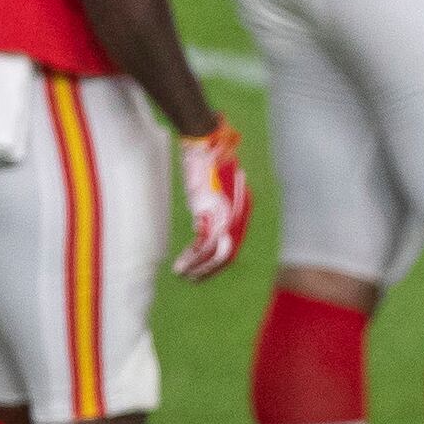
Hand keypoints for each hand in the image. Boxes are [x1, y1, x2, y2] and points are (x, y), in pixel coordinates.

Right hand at [176, 123, 253, 281]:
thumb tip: (205, 223)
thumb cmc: (213, 160)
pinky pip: (201, 244)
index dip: (219, 262)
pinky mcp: (207, 212)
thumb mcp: (223, 184)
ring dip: (198, 268)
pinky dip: (190, 258)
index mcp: (243, 211)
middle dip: (209, 270)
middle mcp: (237, 217)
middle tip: (195, 280)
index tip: (206, 270)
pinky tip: (180, 265)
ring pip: (213, 254)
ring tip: (183, 275)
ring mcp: (223, 216)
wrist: (207, 143)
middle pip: (226, 255)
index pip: (234, 246)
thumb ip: (219, 205)